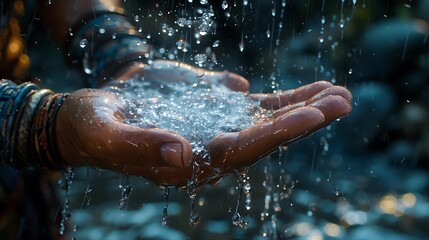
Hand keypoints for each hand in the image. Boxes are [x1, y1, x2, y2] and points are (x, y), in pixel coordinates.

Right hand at [55, 60, 351, 186]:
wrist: (95, 114)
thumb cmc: (97, 128)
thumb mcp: (109, 135)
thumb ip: (142, 146)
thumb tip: (180, 154)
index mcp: (192, 161)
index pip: (243, 150)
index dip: (278, 133)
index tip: (313, 115)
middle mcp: (213, 147)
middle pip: (267, 135)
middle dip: (305, 118)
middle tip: (344, 101)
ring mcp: (218, 126)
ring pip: (269, 118)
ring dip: (304, 105)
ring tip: (339, 93)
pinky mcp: (216, 108)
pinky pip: (257, 104)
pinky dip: (283, 97)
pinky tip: (309, 89)